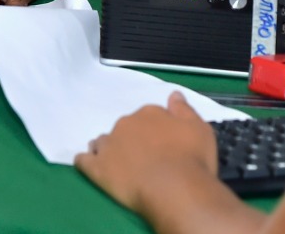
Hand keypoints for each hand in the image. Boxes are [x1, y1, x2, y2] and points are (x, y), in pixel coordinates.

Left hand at [75, 92, 218, 213]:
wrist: (175, 189)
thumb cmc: (192, 159)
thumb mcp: (200, 129)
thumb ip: (184, 110)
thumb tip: (173, 95)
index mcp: (150, 113)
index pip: (148, 116)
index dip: (154, 130)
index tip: (160, 144)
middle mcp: (126, 124)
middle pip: (125, 128)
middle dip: (130, 139)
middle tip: (142, 158)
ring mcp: (109, 145)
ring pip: (103, 142)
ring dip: (108, 149)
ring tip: (116, 164)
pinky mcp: (97, 169)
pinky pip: (84, 161)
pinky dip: (86, 161)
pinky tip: (89, 165)